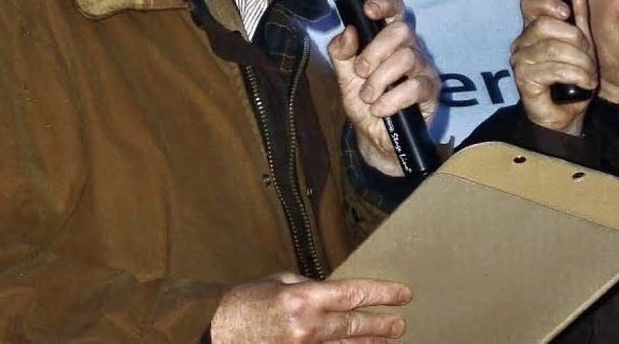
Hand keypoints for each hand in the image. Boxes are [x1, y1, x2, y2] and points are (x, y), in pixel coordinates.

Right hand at [210, 272, 411, 342]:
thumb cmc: (243, 302)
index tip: (402, 295)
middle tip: (400, 323)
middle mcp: (308, 326)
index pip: (352, 294)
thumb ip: (306, 286)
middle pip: (354, 327)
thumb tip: (328, 293)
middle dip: (381, 325)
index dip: (380, 294)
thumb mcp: (277, 281)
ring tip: (386, 340)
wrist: (217, 333)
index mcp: (304, 297)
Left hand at [327, 0, 439, 174]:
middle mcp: (409, 47)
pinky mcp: (431, 90)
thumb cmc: (363, 102)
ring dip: (380, 79)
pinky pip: (415, 86)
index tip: (368, 11)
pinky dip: (392, 99)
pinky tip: (380, 109)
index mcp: (388, 39)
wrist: (374, 137)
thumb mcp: (344, 76)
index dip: (384, 4)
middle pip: (401, 30)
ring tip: (368, 97)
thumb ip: (341, 52)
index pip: (394, 9)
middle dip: (374, 51)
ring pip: (406, 57)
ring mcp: (422, 68)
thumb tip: (349, 30)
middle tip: (360, 72)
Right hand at [510, 0, 596, 133]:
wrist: (566, 116)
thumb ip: (578, 17)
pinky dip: (576, 75)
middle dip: (576, 40)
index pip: (529, 3)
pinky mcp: (524, 79)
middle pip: (546, 25)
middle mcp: (521, 43)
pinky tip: (583, 83)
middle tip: (587, 57)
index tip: (566, 13)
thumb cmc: (570, 80)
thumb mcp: (581, 45)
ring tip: (588, 74)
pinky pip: (553, 68)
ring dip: (581, 62)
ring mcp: (520, 61)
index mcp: (532, 30)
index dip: (547, 2)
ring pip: (553, 48)